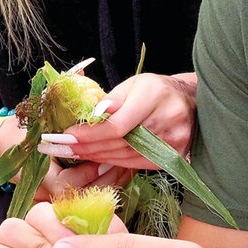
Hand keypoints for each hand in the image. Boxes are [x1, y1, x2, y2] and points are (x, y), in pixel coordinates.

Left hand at [38, 72, 196, 169]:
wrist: (191, 103)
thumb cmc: (157, 90)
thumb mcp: (134, 83)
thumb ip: (112, 99)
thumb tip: (90, 117)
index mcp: (155, 96)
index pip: (117, 125)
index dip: (89, 134)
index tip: (65, 135)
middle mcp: (167, 121)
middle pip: (118, 143)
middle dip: (84, 146)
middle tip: (56, 146)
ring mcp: (172, 144)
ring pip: (123, 156)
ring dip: (93, 156)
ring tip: (69, 152)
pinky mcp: (171, 158)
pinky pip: (134, 164)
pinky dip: (110, 161)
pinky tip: (93, 157)